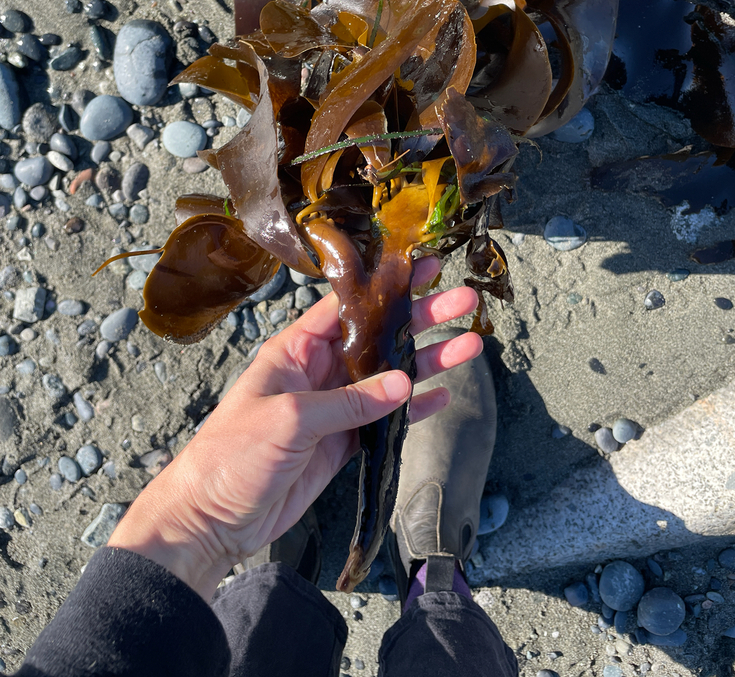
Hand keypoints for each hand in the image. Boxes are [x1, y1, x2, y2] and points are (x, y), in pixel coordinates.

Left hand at [108, 261, 480, 599]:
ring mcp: (333, 408)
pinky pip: (385, 419)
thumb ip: (348, 401)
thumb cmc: (231, 456)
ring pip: (390, 377)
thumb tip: (403, 382)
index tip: (422, 267)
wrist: (211, 520)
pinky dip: (413, 409)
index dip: (386, 287)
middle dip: (421, 318)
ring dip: (428, 361)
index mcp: (295, 350)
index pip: (347, 306)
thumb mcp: (289, 419)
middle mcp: (318, 371)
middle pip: (378, 337)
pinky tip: (442, 397)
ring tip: (470, 344)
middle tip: (463, 299)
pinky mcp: (342, 444)